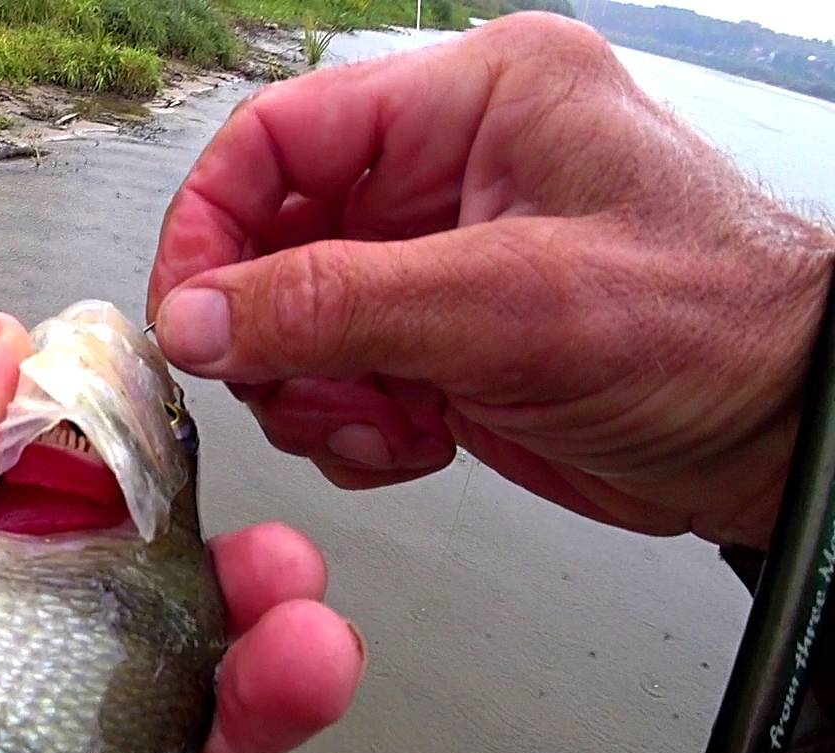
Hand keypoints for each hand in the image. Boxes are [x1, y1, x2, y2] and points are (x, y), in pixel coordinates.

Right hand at [148, 12, 832, 548]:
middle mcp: (450, 171)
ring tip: (382, 423)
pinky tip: (419, 442)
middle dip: (273, 330)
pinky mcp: (444, 340)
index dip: (212, 223)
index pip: (281, 134)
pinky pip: (339, 379)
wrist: (786, 441)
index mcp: (477, 102)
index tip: (187, 314)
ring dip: (315, 391)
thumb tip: (197, 319)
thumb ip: (336, 305)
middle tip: (293, 388)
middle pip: (276, 237)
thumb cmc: (713, 331)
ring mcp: (442, 261)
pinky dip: (354, 429)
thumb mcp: (509, 306)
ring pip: (296, 321)